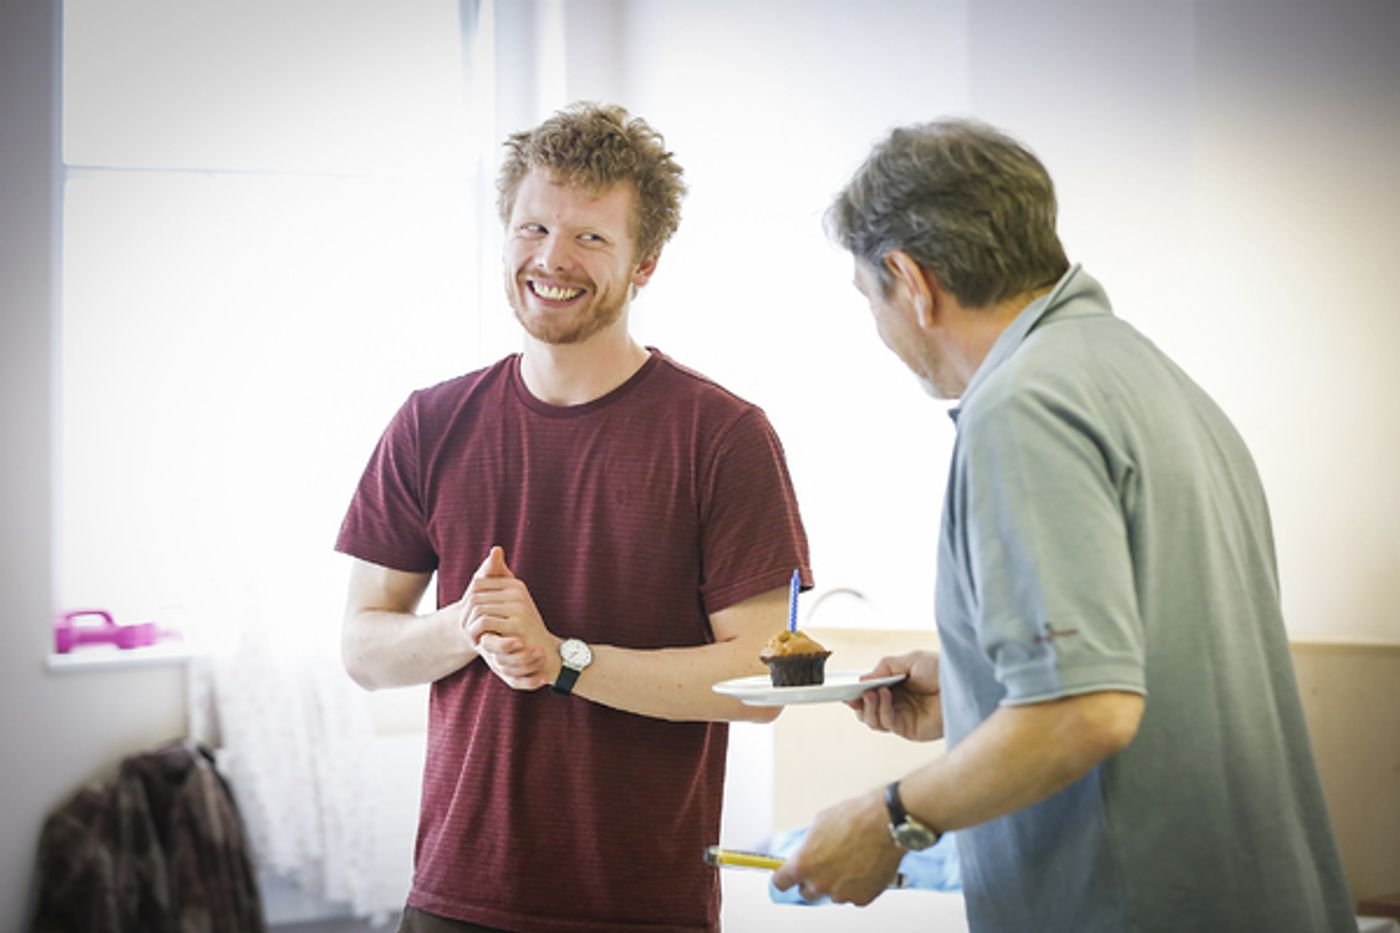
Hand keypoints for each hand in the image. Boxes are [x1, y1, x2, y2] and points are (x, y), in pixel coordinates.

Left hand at [463, 547, 557, 688]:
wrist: (541, 653)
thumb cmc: (521, 630)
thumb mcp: (509, 605)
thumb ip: (497, 582)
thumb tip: (495, 549)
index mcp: (515, 585)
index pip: (478, 583)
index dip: (467, 601)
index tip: (468, 617)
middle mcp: (518, 593)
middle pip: (475, 596)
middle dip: (466, 615)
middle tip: (466, 630)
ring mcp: (519, 608)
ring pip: (477, 609)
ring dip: (469, 626)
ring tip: (473, 638)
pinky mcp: (517, 625)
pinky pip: (484, 622)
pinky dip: (476, 633)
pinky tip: (479, 643)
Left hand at [771, 787, 903, 906]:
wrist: (885, 823)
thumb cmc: (853, 818)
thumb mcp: (820, 824)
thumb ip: (810, 845)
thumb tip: (808, 851)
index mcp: (803, 864)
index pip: (780, 882)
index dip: (785, 876)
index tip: (788, 874)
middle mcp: (819, 884)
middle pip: (807, 892)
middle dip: (813, 879)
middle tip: (826, 864)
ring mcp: (841, 894)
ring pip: (833, 893)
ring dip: (837, 882)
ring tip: (852, 859)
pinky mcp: (862, 898)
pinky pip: (854, 895)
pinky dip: (857, 886)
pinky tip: (865, 866)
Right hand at [846, 650, 942, 741]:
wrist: (963, 684)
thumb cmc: (942, 670)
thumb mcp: (910, 660)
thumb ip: (885, 667)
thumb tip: (863, 679)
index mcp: (895, 688)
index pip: (870, 695)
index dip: (857, 694)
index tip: (846, 690)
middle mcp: (897, 705)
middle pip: (867, 711)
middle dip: (858, 704)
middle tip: (854, 695)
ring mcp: (903, 718)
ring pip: (873, 721)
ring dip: (868, 707)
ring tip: (872, 692)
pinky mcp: (910, 730)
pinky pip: (888, 723)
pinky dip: (882, 710)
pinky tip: (885, 695)